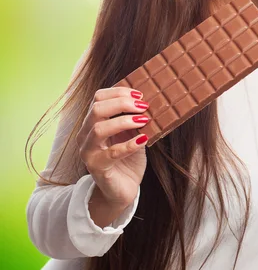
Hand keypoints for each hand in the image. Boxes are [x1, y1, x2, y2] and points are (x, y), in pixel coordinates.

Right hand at [77, 87, 150, 207]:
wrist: (123, 189)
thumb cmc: (127, 158)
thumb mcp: (132, 133)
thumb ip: (134, 118)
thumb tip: (148, 101)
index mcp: (92, 123)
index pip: (98, 98)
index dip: (119, 92)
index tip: (140, 94)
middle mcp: (85, 135)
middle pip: (96, 109)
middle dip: (122, 103)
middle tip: (143, 106)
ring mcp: (89, 152)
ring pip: (99, 129)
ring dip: (124, 121)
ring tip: (144, 120)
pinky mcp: (98, 168)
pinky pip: (113, 153)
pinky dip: (130, 144)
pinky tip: (144, 139)